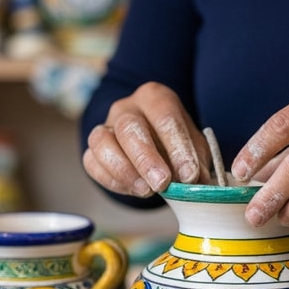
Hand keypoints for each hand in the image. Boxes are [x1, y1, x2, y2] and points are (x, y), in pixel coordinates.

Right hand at [83, 82, 206, 197]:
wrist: (154, 145)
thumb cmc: (175, 144)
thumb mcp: (194, 147)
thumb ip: (196, 162)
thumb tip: (196, 182)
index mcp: (155, 98)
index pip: (165, 117)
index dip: (177, 147)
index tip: (189, 175)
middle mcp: (127, 108)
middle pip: (128, 127)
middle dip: (145, 158)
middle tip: (162, 183)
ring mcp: (105, 126)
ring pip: (101, 141)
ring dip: (124, 170)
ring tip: (146, 190)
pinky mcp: (93, 149)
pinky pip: (91, 162)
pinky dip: (111, 180)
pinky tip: (133, 190)